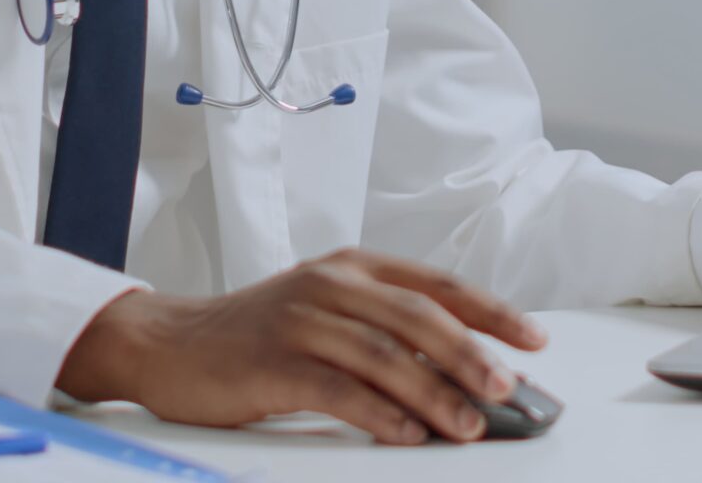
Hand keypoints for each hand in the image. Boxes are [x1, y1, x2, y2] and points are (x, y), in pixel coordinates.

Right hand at [56, 248, 545, 444]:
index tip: (532, 339)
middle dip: (471, 356)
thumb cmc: (254, 334)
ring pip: (385, 356)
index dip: (489, 311)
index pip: (435, 284)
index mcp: (351, 266)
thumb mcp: (323, 311)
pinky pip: (339, 389)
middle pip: (417, 318)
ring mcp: (300, 320)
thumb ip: (383, 329)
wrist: (168, 344)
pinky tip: (407, 435)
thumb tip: (457, 371)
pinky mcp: (274, 362)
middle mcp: (330, 283)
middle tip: (508, 390)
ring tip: (469, 425)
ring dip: (434, 394)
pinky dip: (380, 414)